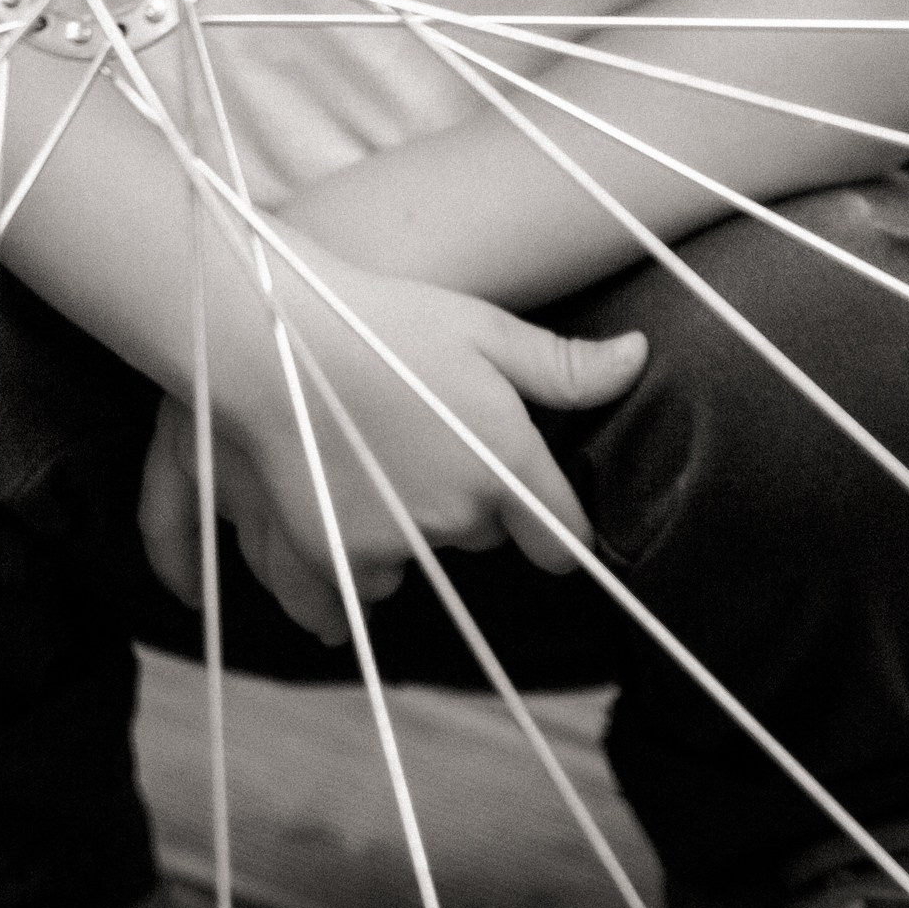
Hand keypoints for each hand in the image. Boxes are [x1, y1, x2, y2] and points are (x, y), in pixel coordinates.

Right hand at [144, 249, 647, 645]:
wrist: (270, 336)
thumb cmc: (380, 318)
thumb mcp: (479, 325)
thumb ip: (562, 363)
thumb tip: (638, 357)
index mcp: (505, 460)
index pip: (560, 538)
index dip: (553, 530)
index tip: (542, 521)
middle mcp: (459, 512)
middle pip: (482, 536)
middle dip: (463, 501)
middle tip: (423, 438)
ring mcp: (396, 541)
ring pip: (420, 562)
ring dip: (405, 534)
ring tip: (371, 465)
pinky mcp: (336, 558)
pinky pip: (362, 589)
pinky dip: (355, 566)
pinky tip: (342, 521)